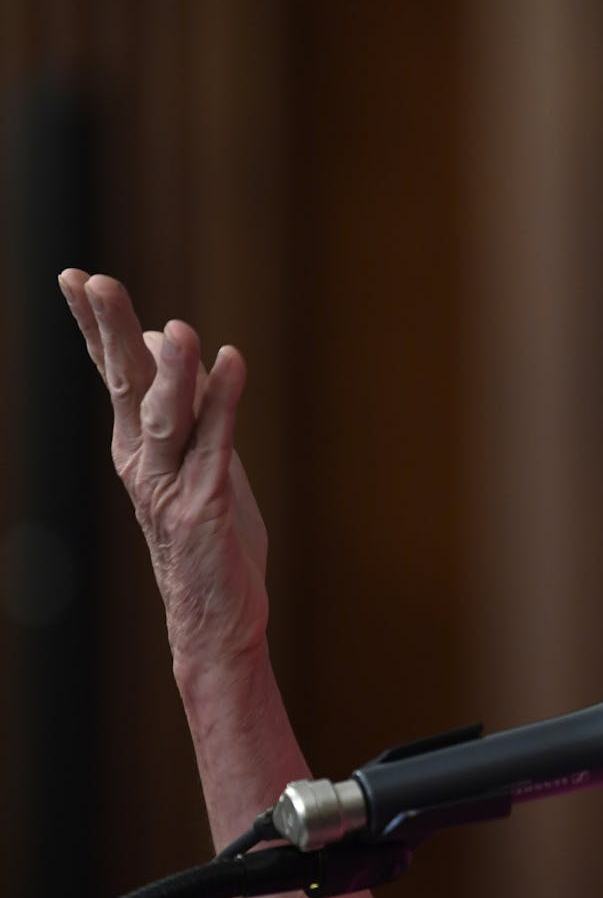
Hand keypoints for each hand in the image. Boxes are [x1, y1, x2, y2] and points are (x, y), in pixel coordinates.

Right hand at [58, 269, 269, 676]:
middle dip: (110, 333)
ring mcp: (169, 486)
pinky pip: (216, 445)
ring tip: (176, 327)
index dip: (96, 328)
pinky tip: (233, 361)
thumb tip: (170, 342)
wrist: (216, 618)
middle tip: (94, 283)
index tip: (74, 278)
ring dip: (171, 370)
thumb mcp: (201, 458)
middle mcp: (143, 462)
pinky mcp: (204, 508)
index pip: (113, 376)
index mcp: (137, 447)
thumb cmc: (210, 537)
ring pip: (166, 416)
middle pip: (125, 386)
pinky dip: (226, 401)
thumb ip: (190, 404)